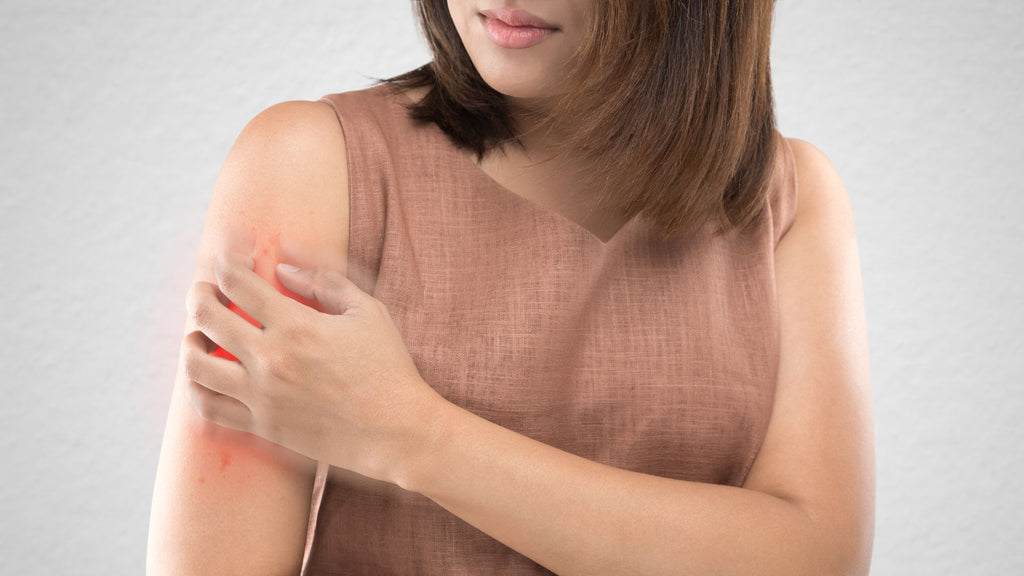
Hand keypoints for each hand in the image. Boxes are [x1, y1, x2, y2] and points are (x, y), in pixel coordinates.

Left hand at [181, 251, 445, 483]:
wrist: (397, 431)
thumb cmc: (389, 368)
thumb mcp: (367, 311)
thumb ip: (324, 282)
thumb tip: (283, 269)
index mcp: (296, 325)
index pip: (238, 282)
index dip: (228, 260)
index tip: (231, 255)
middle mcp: (270, 359)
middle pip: (206, 316)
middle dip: (200, 293)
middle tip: (205, 289)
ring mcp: (261, 396)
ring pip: (196, 365)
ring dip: (191, 341)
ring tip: (200, 335)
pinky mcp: (262, 427)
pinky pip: (208, 407)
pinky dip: (197, 388)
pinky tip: (207, 376)